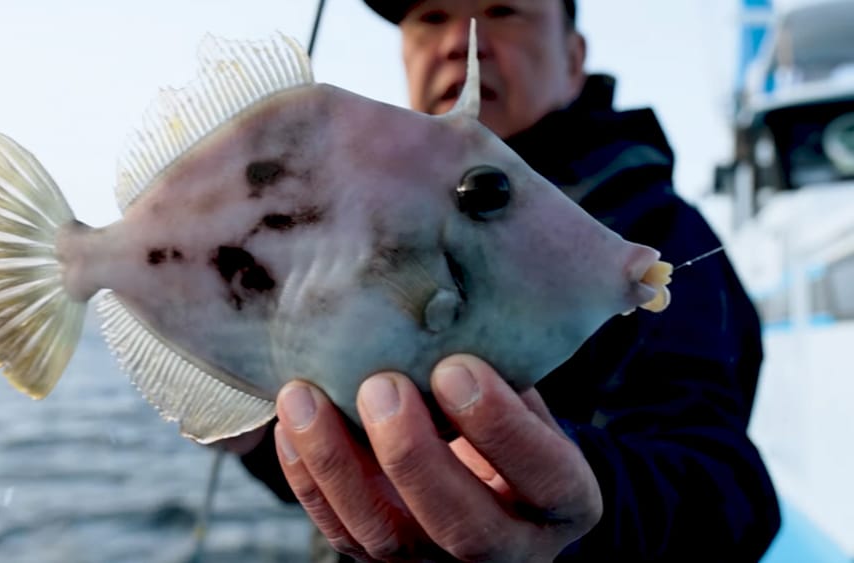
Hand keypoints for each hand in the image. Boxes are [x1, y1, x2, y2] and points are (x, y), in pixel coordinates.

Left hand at [273, 354, 601, 561]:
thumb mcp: (531, 397)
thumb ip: (508, 371)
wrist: (499, 481)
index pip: (543, 475)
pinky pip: (341, 533)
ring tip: (305, 398)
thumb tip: (450, 308)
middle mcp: (508, 547)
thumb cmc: (514, 422)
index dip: (500, 426)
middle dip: (412, 454)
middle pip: (461, 526)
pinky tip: (291, 427)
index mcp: (563, 502)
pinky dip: (309, 480)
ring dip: (339, 465)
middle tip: (379, 385)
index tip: (455, 368)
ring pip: (386, 538)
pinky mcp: (385, 562)